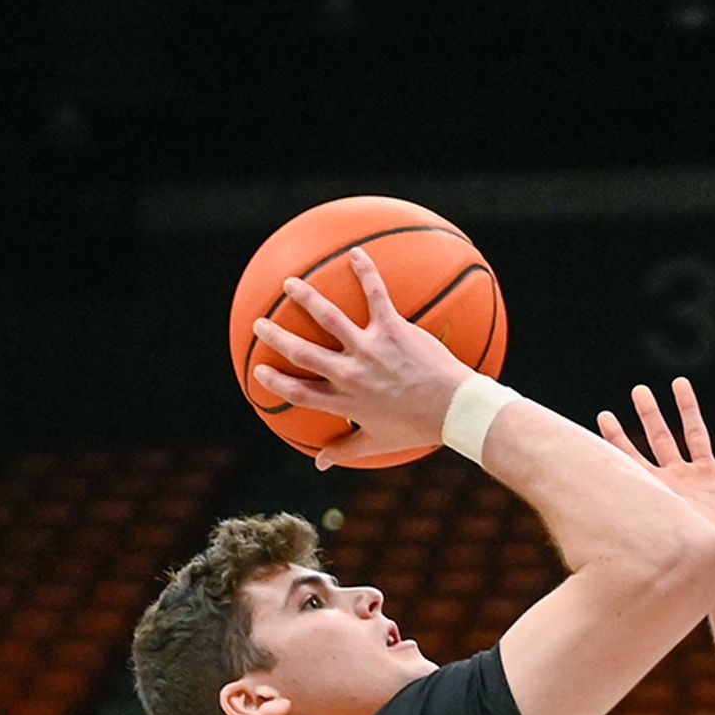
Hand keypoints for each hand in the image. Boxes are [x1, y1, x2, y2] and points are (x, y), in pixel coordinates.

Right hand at [246, 248, 474, 469]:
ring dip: (306, 297)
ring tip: (290, 283)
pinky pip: (376, 294)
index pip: (299, 393)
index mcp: (345, 402)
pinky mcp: (392, 329)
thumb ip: (345, 450)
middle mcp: (351, 374)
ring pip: (329, 317)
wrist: (455, 409)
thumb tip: (319, 462)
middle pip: (302, 352)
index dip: (275, 383)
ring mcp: (370, 349)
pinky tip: (356, 253)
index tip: (259, 371)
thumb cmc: (418, 428)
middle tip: (259, 324)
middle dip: (276, 337)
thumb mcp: (378, 442)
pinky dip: (365, 271)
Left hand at [601, 379, 714, 569]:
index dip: (617, 438)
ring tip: (679, 384)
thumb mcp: (650, 532)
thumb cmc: (690, 560)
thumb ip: (620, 521)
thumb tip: (572, 513)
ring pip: (697, 434)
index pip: (632, 458)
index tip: (602, 415)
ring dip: (689, 409)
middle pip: (663, 439)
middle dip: (650, 415)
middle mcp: (682, 480)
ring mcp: (709, 477)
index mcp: (660, 491)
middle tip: (638, 391)